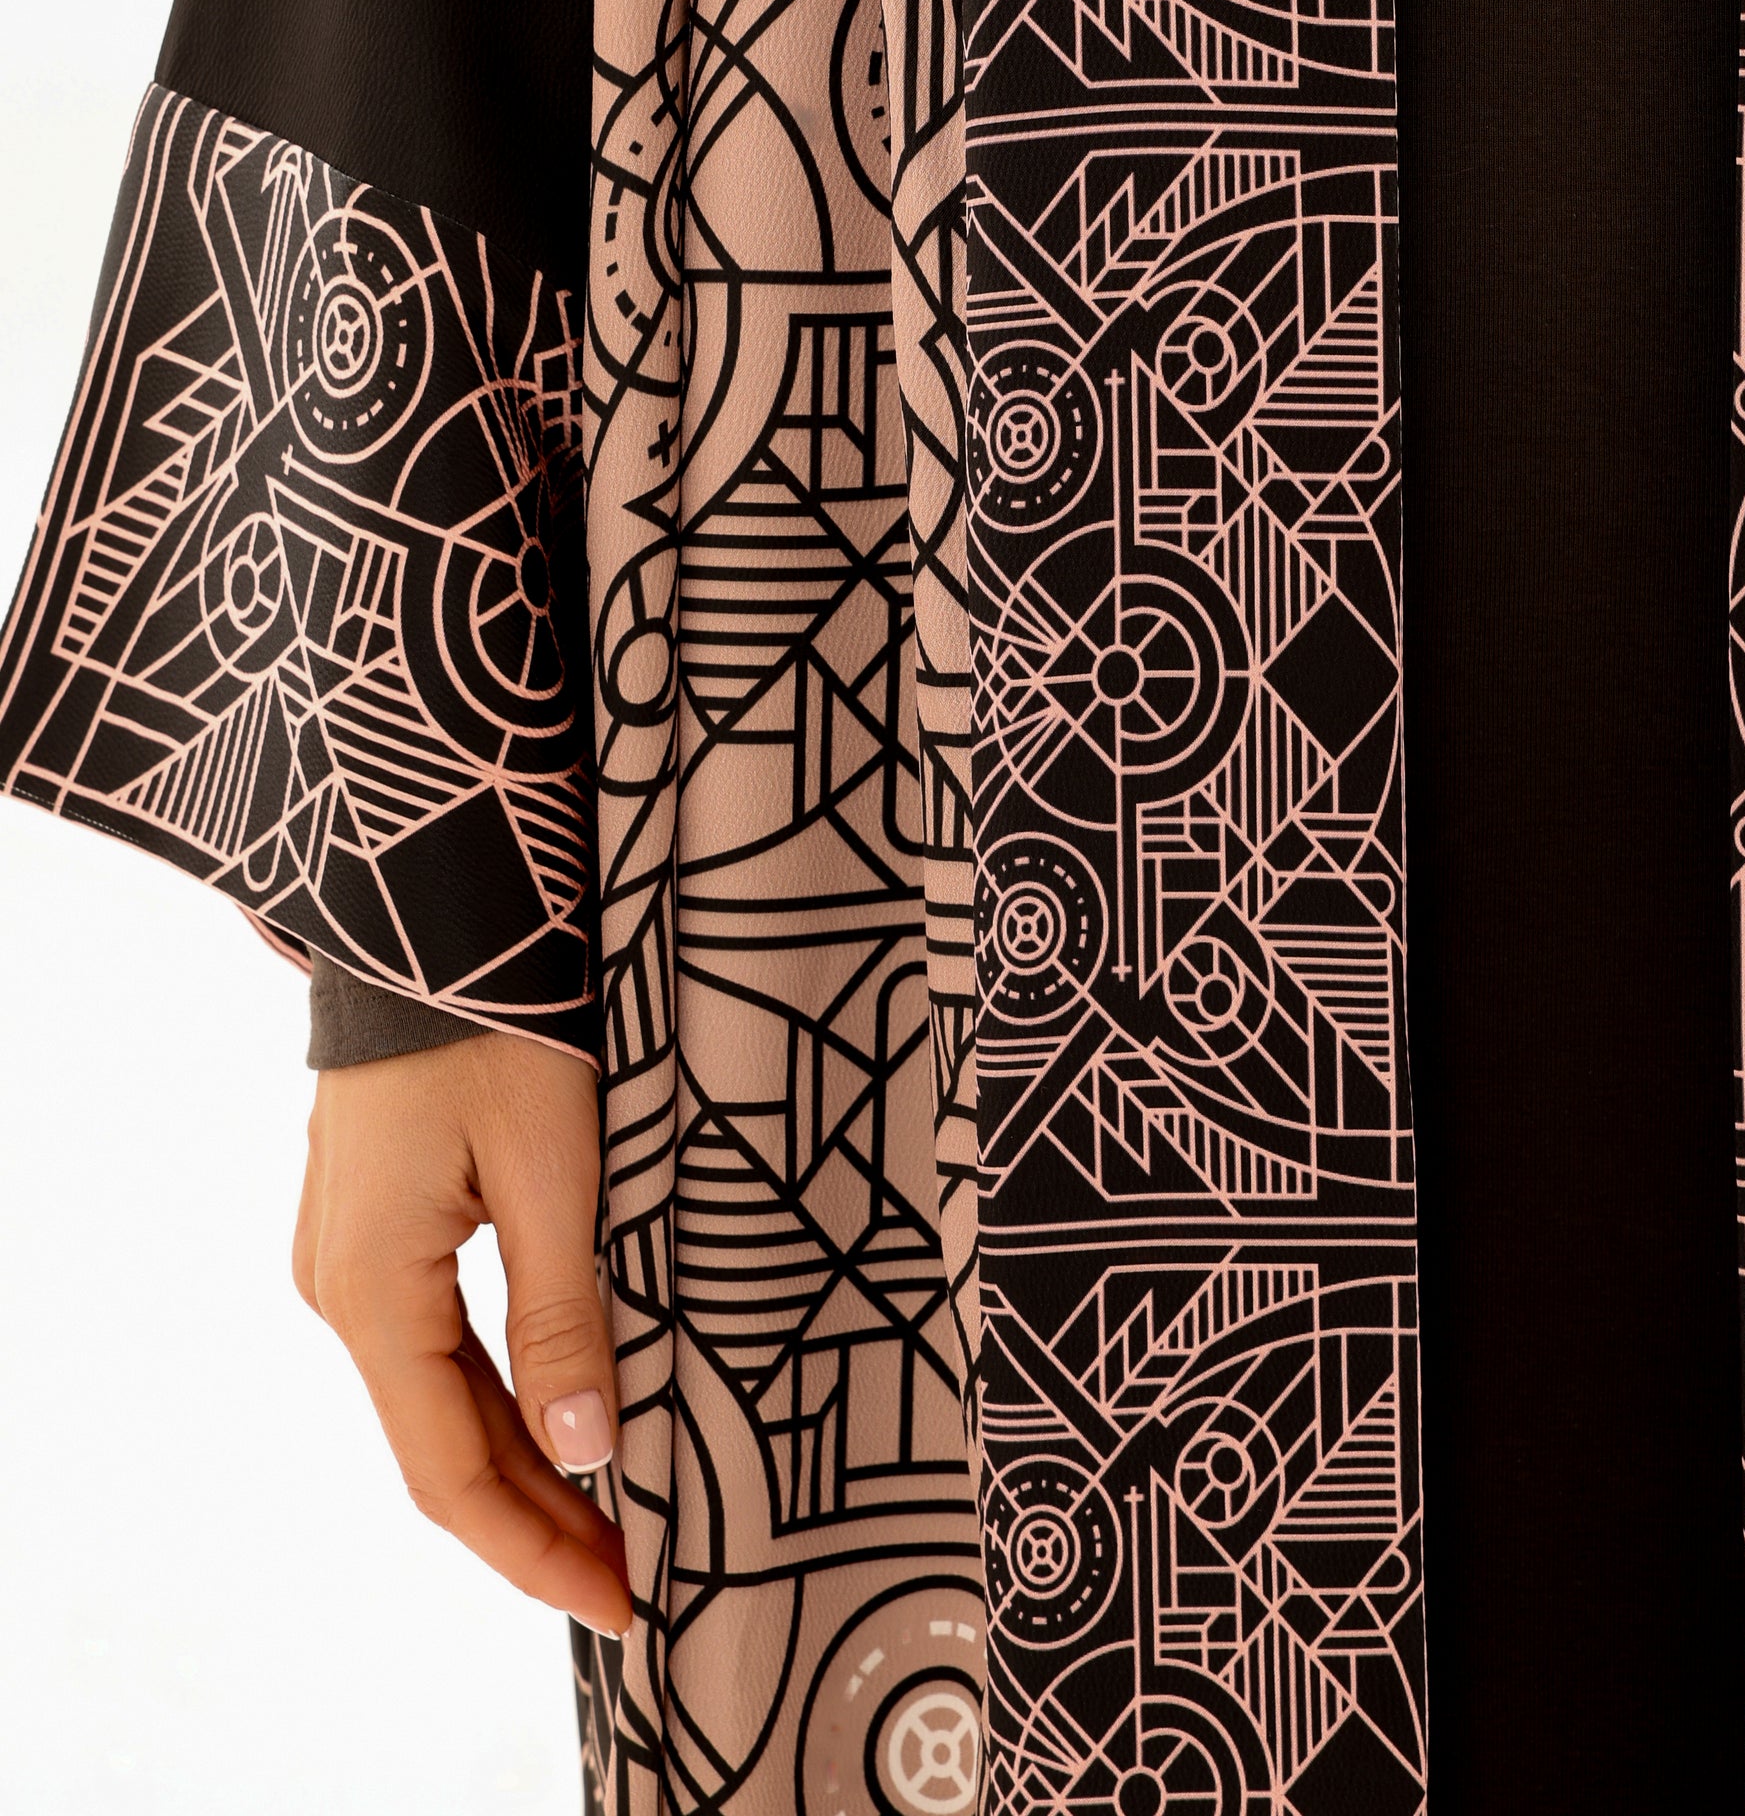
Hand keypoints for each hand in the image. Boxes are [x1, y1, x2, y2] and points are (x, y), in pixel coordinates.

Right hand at [292, 1026, 630, 1636]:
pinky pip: (437, 1340)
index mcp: (371, 1286)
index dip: (536, 1551)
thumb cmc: (495, 1017)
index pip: (449, 1471)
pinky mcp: (376, 1219)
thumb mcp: (553, 1163)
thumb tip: (588, 1452)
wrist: (429, 901)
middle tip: (646, 1577)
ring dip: (525, 1463)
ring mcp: (349, 1252)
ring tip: (620, 1519)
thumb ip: (566, 1314)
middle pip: (442, 1445)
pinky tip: (564, 1423)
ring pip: (440, 1396)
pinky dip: (501, 1396)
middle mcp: (340, 1285)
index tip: (626, 1601)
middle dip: (541, 1521)